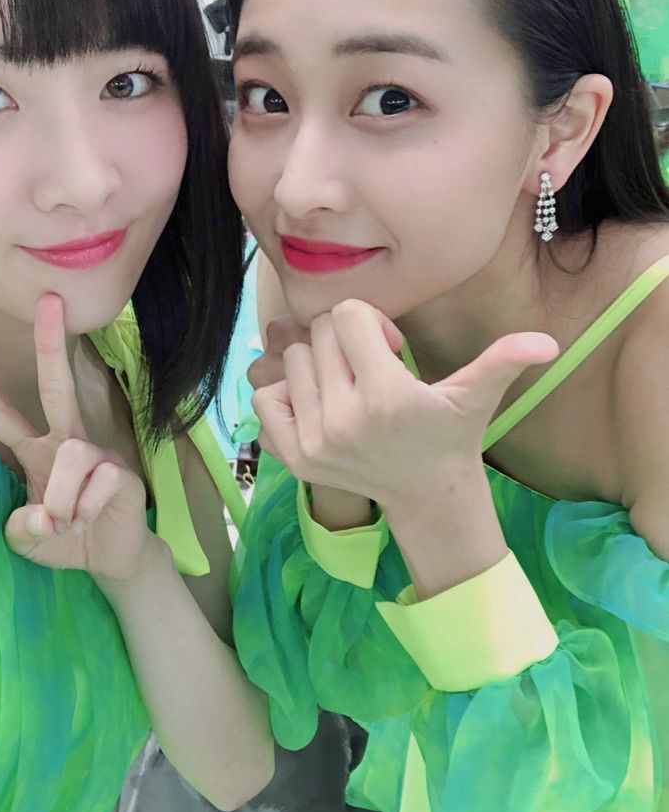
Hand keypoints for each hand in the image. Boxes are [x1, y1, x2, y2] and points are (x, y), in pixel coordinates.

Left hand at [0, 294, 163, 592]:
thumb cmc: (66, 539)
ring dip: (61, 499)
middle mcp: (66, 442)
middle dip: (50, 343)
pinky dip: (84, 511)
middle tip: (48, 301)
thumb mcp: (27, 540)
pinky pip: (95, 483)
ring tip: (68, 522)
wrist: (113, 557)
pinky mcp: (121, 472)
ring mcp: (95, 454)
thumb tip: (45, 515)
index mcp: (35, 450)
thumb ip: (20, 529)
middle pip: (56, 386)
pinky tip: (91, 520)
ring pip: (71, 455)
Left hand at [252, 299, 558, 516]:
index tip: (389, 350)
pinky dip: (285, 393)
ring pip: (290, 362)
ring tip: (344, 387)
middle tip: (367, 369)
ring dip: (316, 365)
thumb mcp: (475, 397)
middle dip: (343, 340)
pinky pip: (263, 398)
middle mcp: (344, 418)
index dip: (370, 323)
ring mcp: (314, 441)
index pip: (347, 316)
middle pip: (317, 335)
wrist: (426, 495)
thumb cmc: (449, 436)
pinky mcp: (293, 458)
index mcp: (386, 395)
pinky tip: (317, 404)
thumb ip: (502, 362)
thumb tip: (548, 342)